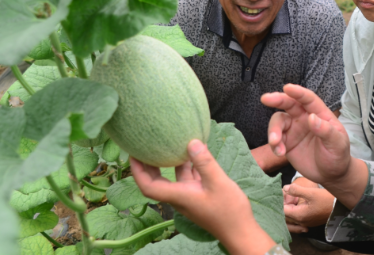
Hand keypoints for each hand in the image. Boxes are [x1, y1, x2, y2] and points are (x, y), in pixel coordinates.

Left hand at [131, 140, 274, 254]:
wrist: (240, 231)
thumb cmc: (228, 210)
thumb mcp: (218, 182)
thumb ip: (204, 162)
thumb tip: (191, 141)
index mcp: (178, 196)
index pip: (148, 186)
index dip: (138, 171)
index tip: (133, 154)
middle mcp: (180, 196)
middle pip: (157, 181)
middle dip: (149, 164)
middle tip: (146, 145)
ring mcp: (190, 196)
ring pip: (174, 177)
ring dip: (170, 162)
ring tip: (169, 143)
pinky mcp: (200, 195)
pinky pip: (188, 177)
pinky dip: (188, 165)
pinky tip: (194, 152)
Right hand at [262, 84, 368, 208]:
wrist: (331, 174)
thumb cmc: (338, 155)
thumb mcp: (337, 144)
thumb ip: (326, 131)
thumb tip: (312, 118)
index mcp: (320, 114)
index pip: (308, 99)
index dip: (298, 92)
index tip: (287, 87)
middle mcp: (304, 118)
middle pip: (289, 104)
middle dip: (277, 99)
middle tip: (266, 99)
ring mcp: (294, 129)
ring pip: (279, 121)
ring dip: (274, 130)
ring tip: (276, 143)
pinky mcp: (286, 142)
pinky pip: (276, 139)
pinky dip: (274, 145)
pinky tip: (280, 153)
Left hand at [283, 183, 334, 232]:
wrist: (339, 207)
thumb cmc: (326, 199)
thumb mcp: (311, 192)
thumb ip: (296, 190)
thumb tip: (285, 188)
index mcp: (299, 215)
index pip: (283, 210)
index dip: (280, 202)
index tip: (281, 193)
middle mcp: (301, 222)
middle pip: (286, 216)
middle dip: (283, 205)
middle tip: (284, 194)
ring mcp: (306, 223)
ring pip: (291, 218)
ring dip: (289, 209)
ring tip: (290, 198)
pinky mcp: (310, 222)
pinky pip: (297, 219)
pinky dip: (294, 212)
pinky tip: (296, 204)